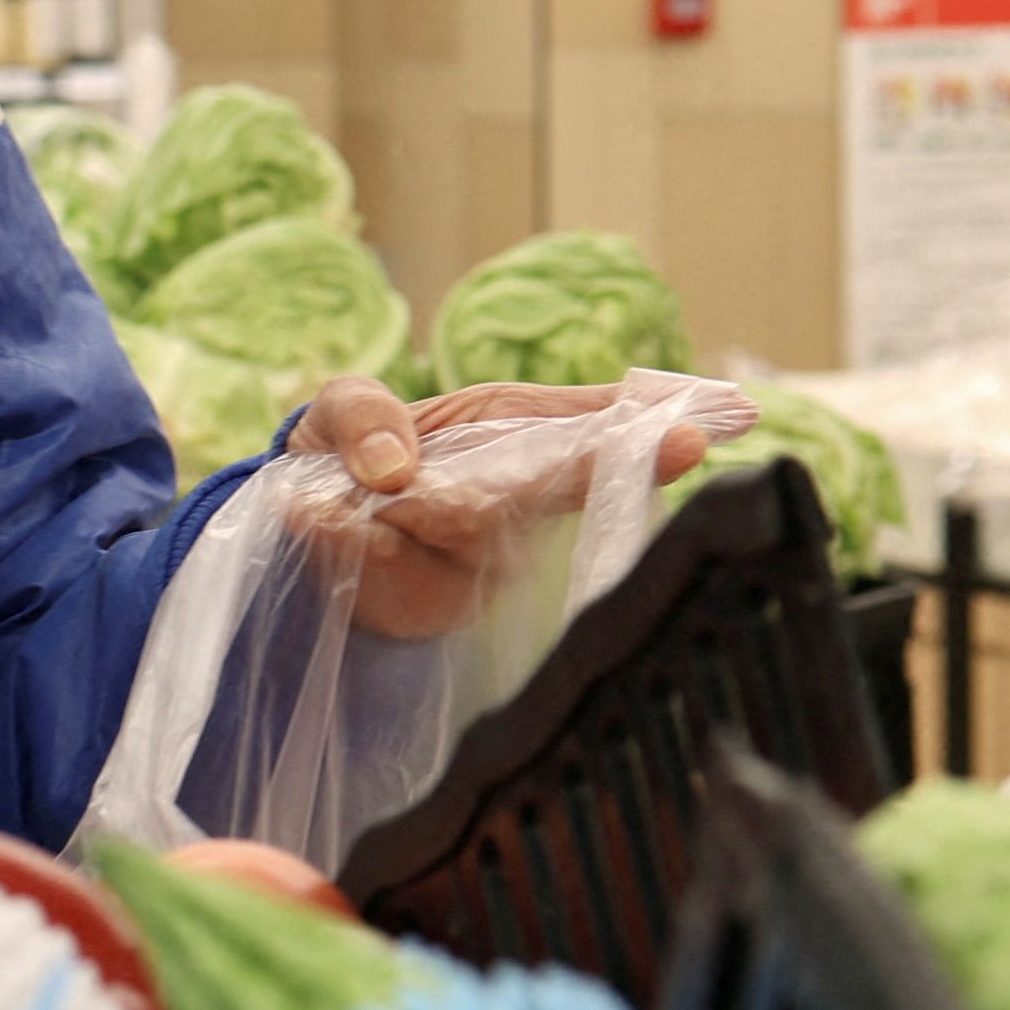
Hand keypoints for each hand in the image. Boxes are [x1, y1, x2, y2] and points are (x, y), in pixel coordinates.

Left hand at [284, 375, 717, 641]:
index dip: (652, 423)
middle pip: (569, 479)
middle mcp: (518, 494)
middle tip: (682, 445)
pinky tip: (321, 517)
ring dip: (426, 504)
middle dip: (612, 462)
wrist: (297, 533)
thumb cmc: (347, 454)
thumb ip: (363, 414)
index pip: (595, 424)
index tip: (712, 421)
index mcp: (514, 426)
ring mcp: (488, 553)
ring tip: (367, 488)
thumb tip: (388, 466)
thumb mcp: (342, 409)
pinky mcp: (444, 600)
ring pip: (481, 524)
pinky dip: (362, 544)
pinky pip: (414, 573)